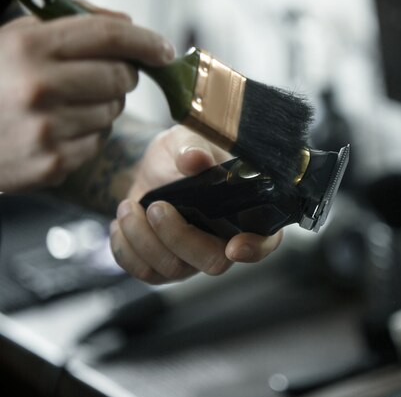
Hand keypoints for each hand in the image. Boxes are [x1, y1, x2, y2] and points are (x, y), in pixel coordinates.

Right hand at [0, 11, 173, 190]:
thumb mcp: (17, 38)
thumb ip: (73, 23)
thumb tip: (129, 24)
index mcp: (28, 48)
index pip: (108, 36)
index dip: (145, 41)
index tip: (164, 49)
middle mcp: (38, 88)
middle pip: (120, 77)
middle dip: (124, 75)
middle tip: (107, 75)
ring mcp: (46, 129)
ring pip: (113, 111)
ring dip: (104, 105)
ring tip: (68, 103)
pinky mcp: (53, 163)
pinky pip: (98, 141)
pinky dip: (90, 133)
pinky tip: (60, 128)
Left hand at [110, 125, 283, 283]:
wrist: (152, 167)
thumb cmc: (183, 152)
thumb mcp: (188, 139)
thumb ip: (193, 147)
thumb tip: (194, 159)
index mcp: (247, 211)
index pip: (266, 240)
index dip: (255, 249)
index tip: (235, 246)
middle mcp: (226, 242)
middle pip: (213, 262)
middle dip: (179, 237)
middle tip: (156, 206)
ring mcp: (195, 259)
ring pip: (173, 269)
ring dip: (143, 238)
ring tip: (129, 206)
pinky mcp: (164, 268)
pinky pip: (144, 272)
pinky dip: (125, 247)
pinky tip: (123, 221)